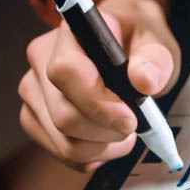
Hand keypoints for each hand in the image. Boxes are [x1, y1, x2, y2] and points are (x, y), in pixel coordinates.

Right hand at [19, 0, 180, 170]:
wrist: (123, 42)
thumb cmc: (135, 40)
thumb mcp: (156, 42)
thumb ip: (155, 60)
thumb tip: (145, 81)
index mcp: (70, 33)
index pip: (65, 72)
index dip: (98, 103)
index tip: (129, 116)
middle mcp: (41, 61)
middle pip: (64, 117)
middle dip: (107, 131)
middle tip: (133, 123)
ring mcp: (33, 91)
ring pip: (64, 142)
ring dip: (103, 147)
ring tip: (123, 130)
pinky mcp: (34, 117)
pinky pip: (61, 152)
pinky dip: (92, 155)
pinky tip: (107, 137)